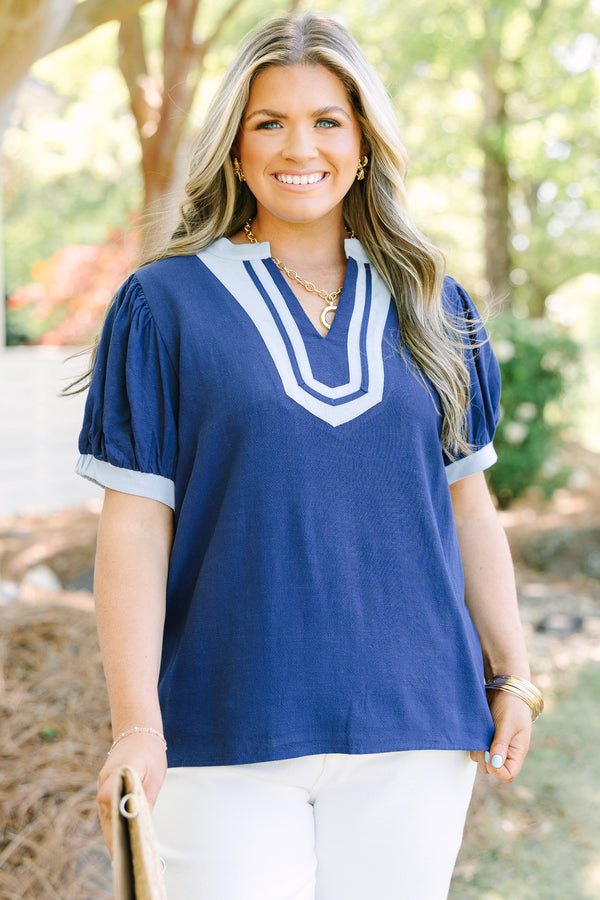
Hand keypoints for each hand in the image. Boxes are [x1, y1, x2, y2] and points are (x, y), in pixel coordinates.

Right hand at [96, 733, 167, 855]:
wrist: (138, 729)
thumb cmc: (149, 752)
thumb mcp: (154, 776)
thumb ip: (146, 799)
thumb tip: (142, 826)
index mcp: (115, 779)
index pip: (111, 810)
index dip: (116, 833)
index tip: (123, 851)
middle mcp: (103, 784)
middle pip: (106, 818)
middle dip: (114, 841)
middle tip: (125, 861)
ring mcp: (101, 785)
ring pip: (105, 816)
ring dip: (113, 833)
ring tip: (124, 855)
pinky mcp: (104, 786)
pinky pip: (107, 809)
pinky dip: (114, 822)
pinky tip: (122, 835)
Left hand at [470, 690, 531, 781]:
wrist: (505, 688)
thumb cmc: (512, 706)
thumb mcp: (508, 725)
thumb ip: (501, 744)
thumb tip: (495, 765)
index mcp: (516, 752)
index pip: (507, 775)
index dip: (497, 771)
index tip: (490, 757)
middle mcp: (504, 752)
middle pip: (490, 769)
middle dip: (484, 758)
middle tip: (484, 740)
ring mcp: (492, 745)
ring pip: (479, 758)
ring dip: (477, 748)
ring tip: (481, 731)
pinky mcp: (483, 737)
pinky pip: (474, 746)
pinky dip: (473, 741)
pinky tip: (476, 730)